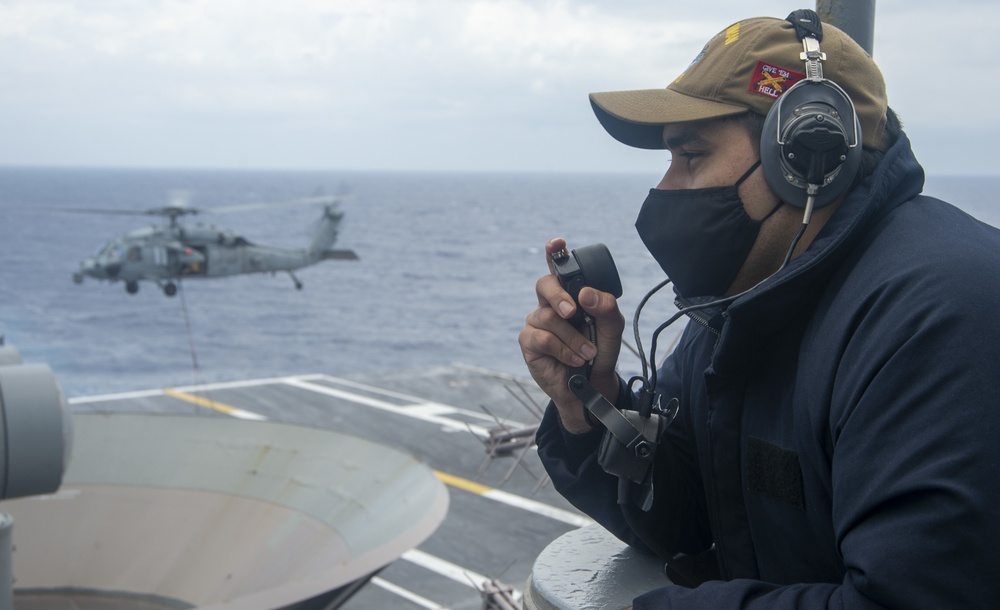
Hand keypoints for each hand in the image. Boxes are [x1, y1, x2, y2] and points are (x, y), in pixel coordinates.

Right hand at [519, 238, 624, 432]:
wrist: (592, 384)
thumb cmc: (600, 350)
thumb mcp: (612, 328)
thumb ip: (605, 307)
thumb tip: (586, 294)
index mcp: (570, 293)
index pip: (559, 267)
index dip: (555, 252)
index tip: (557, 243)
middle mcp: (550, 304)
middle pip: (544, 284)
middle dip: (558, 296)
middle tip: (572, 311)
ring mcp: (537, 322)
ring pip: (549, 317)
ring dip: (573, 338)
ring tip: (587, 353)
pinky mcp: (529, 342)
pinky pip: (542, 338)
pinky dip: (563, 349)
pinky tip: (574, 359)